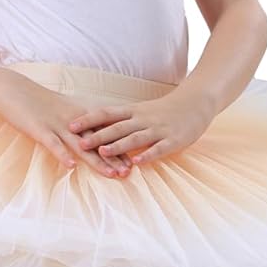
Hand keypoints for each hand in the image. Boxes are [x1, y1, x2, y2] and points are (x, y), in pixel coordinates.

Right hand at [0, 71, 135, 178]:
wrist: (13, 89)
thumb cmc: (39, 102)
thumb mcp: (63, 111)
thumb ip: (79, 123)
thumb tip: (92, 137)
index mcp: (80, 115)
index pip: (105, 133)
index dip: (120, 146)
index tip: (135, 160)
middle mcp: (73, 120)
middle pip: (98, 141)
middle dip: (115, 157)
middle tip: (129, 172)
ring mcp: (57, 124)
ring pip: (81, 145)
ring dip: (97, 160)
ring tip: (112, 174)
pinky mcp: (40, 129)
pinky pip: (53, 143)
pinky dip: (62, 154)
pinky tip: (71, 166)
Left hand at [67, 90, 214, 166]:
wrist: (196, 103)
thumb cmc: (165, 110)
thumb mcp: (141, 111)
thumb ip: (122, 121)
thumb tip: (96, 129)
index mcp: (133, 111)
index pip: (106, 113)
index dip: (88, 120)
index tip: (70, 125)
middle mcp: (143, 119)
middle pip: (117, 127)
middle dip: (97, 135)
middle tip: (79, 143)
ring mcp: (158, 129)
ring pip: (135, 137)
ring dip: (118, 145)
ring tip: (102, 152)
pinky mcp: (172, 140)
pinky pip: (158, 148)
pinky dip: (147, 155)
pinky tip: (137, 163)